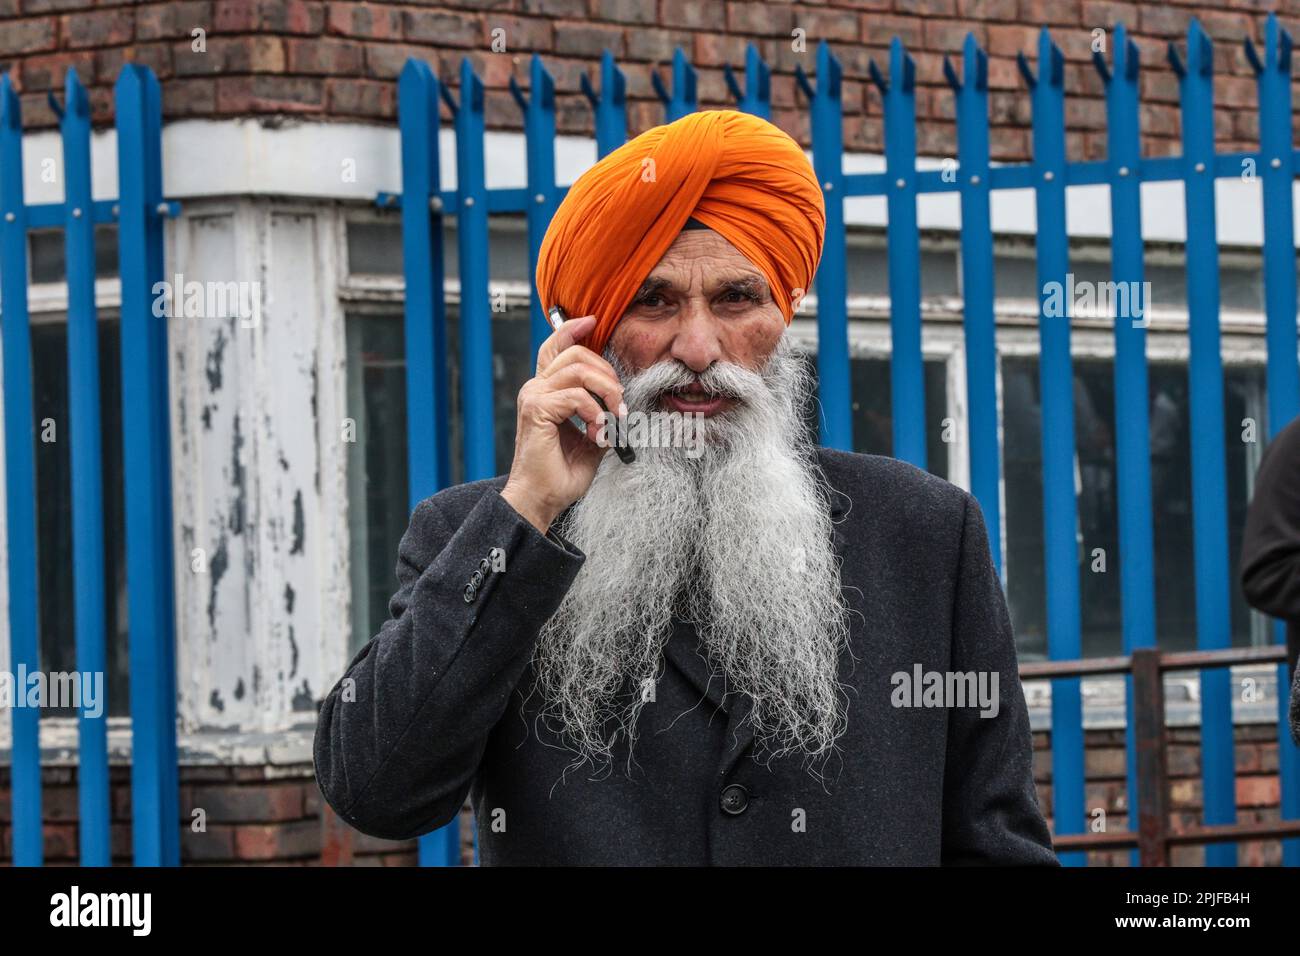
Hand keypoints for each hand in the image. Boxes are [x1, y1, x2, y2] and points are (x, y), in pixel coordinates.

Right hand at [501, 314, 625, 533]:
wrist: (541, 499)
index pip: (554, 346)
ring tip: (612, 420)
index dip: (572, 328)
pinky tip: (596, 432)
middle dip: (607, 373)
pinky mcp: (536, 410)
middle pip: (575, 353)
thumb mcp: (591, 439)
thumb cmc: (560, 474)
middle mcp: (536, 388)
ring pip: (578, 370)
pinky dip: (593, 413)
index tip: (593, 321)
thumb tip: (621, 405)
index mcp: (546, 390)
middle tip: (620, 402)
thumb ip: (601, 415)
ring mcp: (533, 396)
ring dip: (605, 392)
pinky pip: (575, 396)